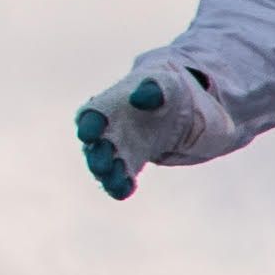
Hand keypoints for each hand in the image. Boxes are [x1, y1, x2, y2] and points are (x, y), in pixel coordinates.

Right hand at [73, 74, 196, 201]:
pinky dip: (121, 184)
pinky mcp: (133, 162)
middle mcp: (112, 126)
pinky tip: (123, 190)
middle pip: (96, 144)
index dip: (89, 124)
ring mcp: (121, 146)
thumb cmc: (170, 89)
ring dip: (107, 174)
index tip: (88, 135)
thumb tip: (138, 99)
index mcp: (113, 103)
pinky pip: (122, 176)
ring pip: (106, 163)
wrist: (186, 106)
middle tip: (102, 167)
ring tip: (114, 184)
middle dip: (96, 156)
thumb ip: (154, 89)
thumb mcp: (168, 84)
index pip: (93, 114)